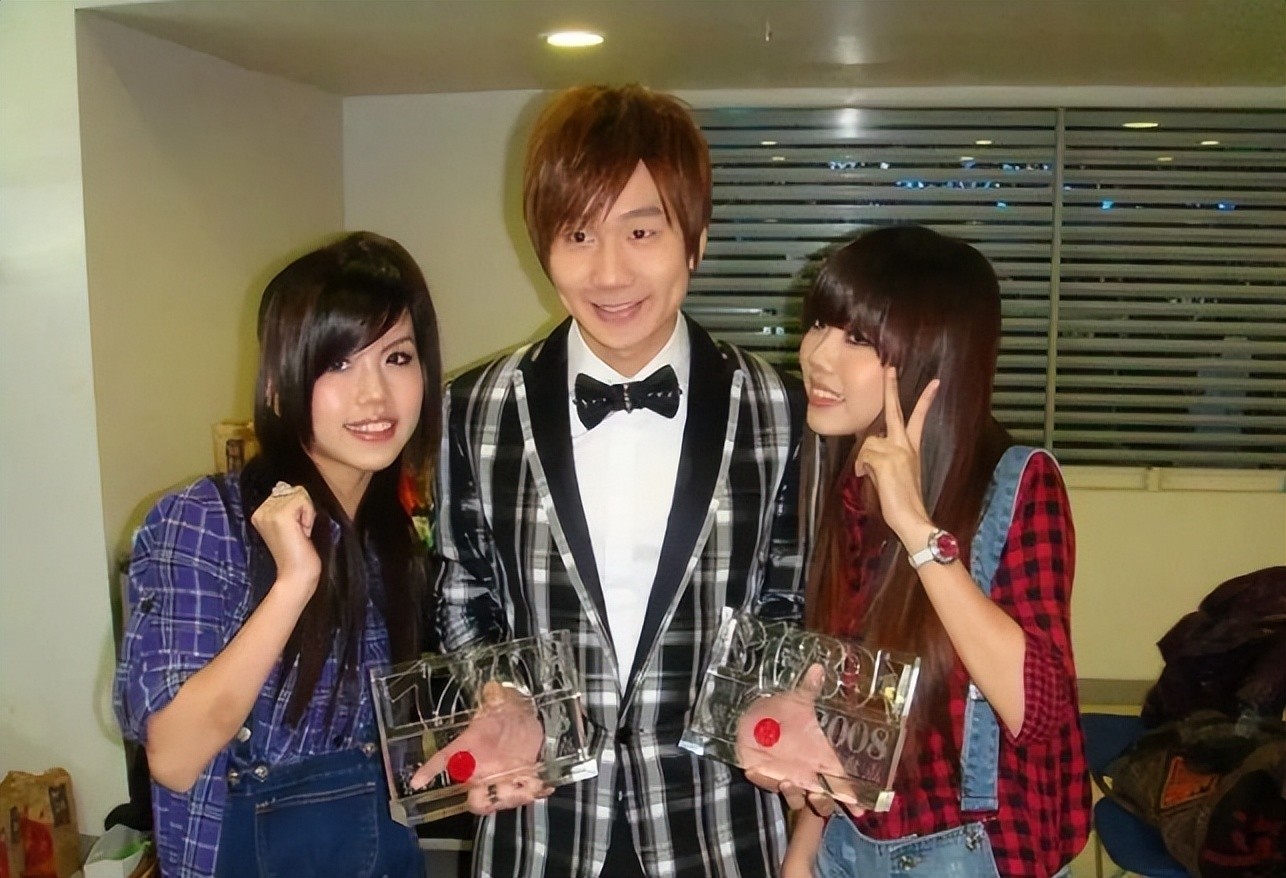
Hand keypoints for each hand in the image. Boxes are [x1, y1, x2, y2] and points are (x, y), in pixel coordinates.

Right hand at [250, 482, 320, 601]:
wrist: (296, 575)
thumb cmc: (298, 554)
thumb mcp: (291, 525)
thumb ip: (289, 507)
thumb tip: (297, 488)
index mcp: (259, 513)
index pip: (287, 491)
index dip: (299, 510)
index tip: (294, 531)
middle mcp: (260, 511)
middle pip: (294, 490)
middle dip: (303, 511)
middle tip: (298, 533)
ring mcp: (268, 512)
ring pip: (300, 494)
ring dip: (307, 514)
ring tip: (300, 533)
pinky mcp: (281, 515)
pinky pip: (304, 500)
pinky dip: (309, 516)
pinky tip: (303, 532)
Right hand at [410, 680, 551, 814]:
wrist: (520, 718)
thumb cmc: (500, 713)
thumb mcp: (495, 702)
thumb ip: (492, 697)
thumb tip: (493, 687)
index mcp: (468, 751)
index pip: (443, 760)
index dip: (429, 770)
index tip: (417, 781)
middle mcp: (481, 771)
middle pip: (475, 799)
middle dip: (484, 802)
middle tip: (498, 792)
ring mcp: (501, 779)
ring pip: (502, 801)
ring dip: (514, 798)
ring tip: (528, 786)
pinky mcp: (522, 780)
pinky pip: (527, 793)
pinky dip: (536, 792)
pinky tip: (546, 785)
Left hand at [736, 665, 859, 816]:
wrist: (752, 717)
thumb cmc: (782, 711)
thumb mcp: (796, 701)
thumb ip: (808, 689)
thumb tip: (817, 667)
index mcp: (821, 756)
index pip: (841, 782)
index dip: (851, 797)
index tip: (860, 810)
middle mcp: (807, 772)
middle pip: (823, 801)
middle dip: (823, 804)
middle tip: (819, 796)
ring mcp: (786, 776)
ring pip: (797, 800)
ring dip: (794, 795)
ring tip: (787, 781)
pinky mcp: (765, 777)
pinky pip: (767, 786)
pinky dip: (765, 782)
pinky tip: (759, 771)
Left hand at [855, 368, 939, 541]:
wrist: (912, 518)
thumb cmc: (903, 501)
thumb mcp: (895, 475)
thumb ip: (884, 459)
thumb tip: (866, 459)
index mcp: (912, 448)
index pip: (919, 418)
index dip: (926, 400)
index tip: (934, 383)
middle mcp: (906, 445)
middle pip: (895, 411)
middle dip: (891, 389)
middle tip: (890, 369)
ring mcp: (896, 450)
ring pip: (868, 443)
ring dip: (864, 461)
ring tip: (872, 478)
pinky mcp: (885, 459)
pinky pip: (864, 456)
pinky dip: (862, 468)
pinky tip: (869, 478)